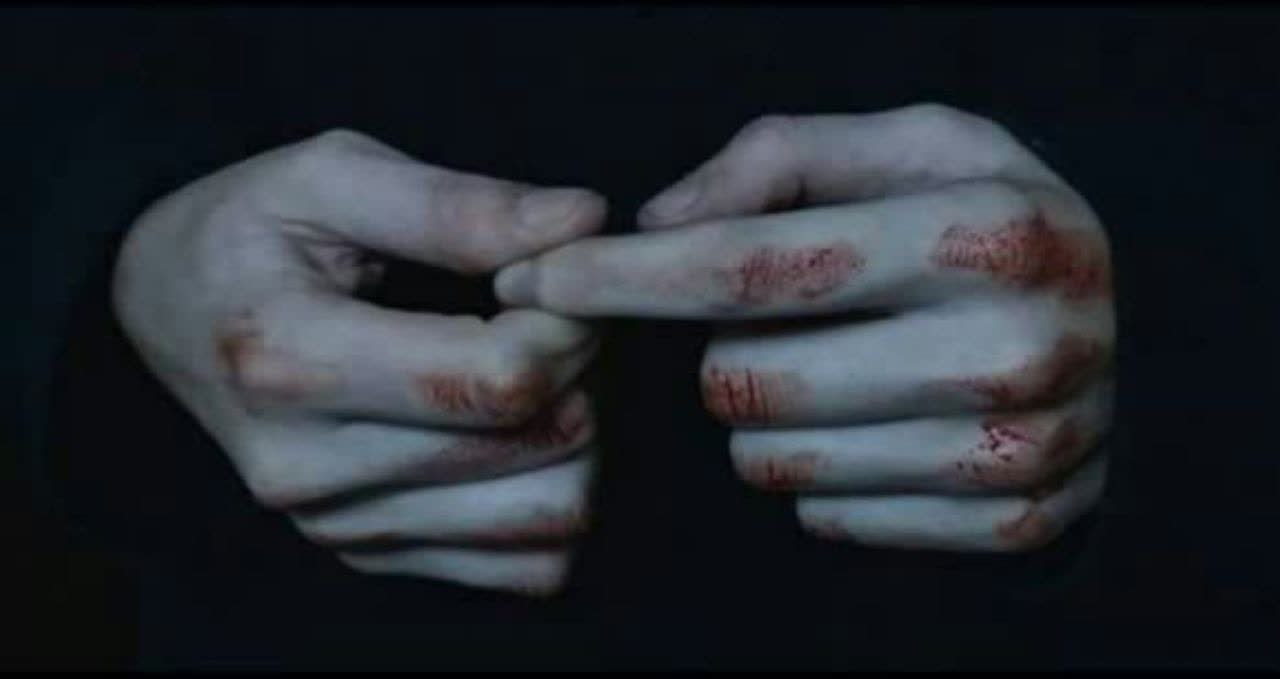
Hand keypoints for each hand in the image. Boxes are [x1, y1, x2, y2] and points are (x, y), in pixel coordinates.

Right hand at [112, 129, 605, 593]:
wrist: (166, 311)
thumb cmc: (246, 232)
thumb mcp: (329, 175)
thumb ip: (457, 204)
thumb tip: (581, 222)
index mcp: (291, 362)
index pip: (497, 380)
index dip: (564, 323)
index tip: (549, 278)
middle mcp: (308, 469)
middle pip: (536, 444)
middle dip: (577, 367)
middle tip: (542, 315)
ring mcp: (338, 526)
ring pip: (548, 515)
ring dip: (577, 437)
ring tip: (532, 372)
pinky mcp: (367, 557)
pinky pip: (525, 566)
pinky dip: (549, 498)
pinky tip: (516, 436)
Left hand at [495, 104, 1113, 551]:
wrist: (1137, 323)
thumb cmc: (989, 220)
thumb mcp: (909, 144)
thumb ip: (776, 159)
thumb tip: (652, 222)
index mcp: (980, 230)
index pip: (751, 265)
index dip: (621, 276)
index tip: (537, 280)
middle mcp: (1011, 346)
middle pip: (744, 382)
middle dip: (715, 351)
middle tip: (758, 326)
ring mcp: (1018, 449)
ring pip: (775, 463)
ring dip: (763, 417)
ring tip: (825, 372)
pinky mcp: (1012, 519)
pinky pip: (832, 519)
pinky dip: (822, 474)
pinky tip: (871, 427)